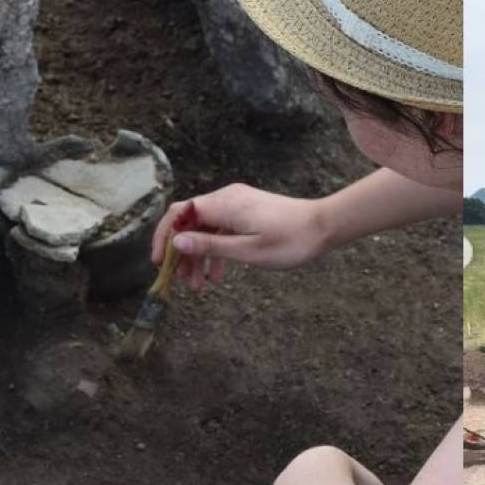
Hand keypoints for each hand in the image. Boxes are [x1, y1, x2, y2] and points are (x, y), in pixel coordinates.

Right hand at [151, 183, 328, 288]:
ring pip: (207, 229)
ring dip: (200, 256)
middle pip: (190, 222)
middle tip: (181, 282)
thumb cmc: (290, 241)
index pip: (178, 214)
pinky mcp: (248, 211)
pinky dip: (217, 250)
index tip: (160, 262)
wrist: (324, 227)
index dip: (164, 237)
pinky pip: (223, 229)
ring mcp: (238, 203)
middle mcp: (227, 198)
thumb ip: (210, 247)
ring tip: (199, 286)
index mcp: (224, 205)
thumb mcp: (247, 250)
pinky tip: (219, 274)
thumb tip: (176, 243)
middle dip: (183, 253)